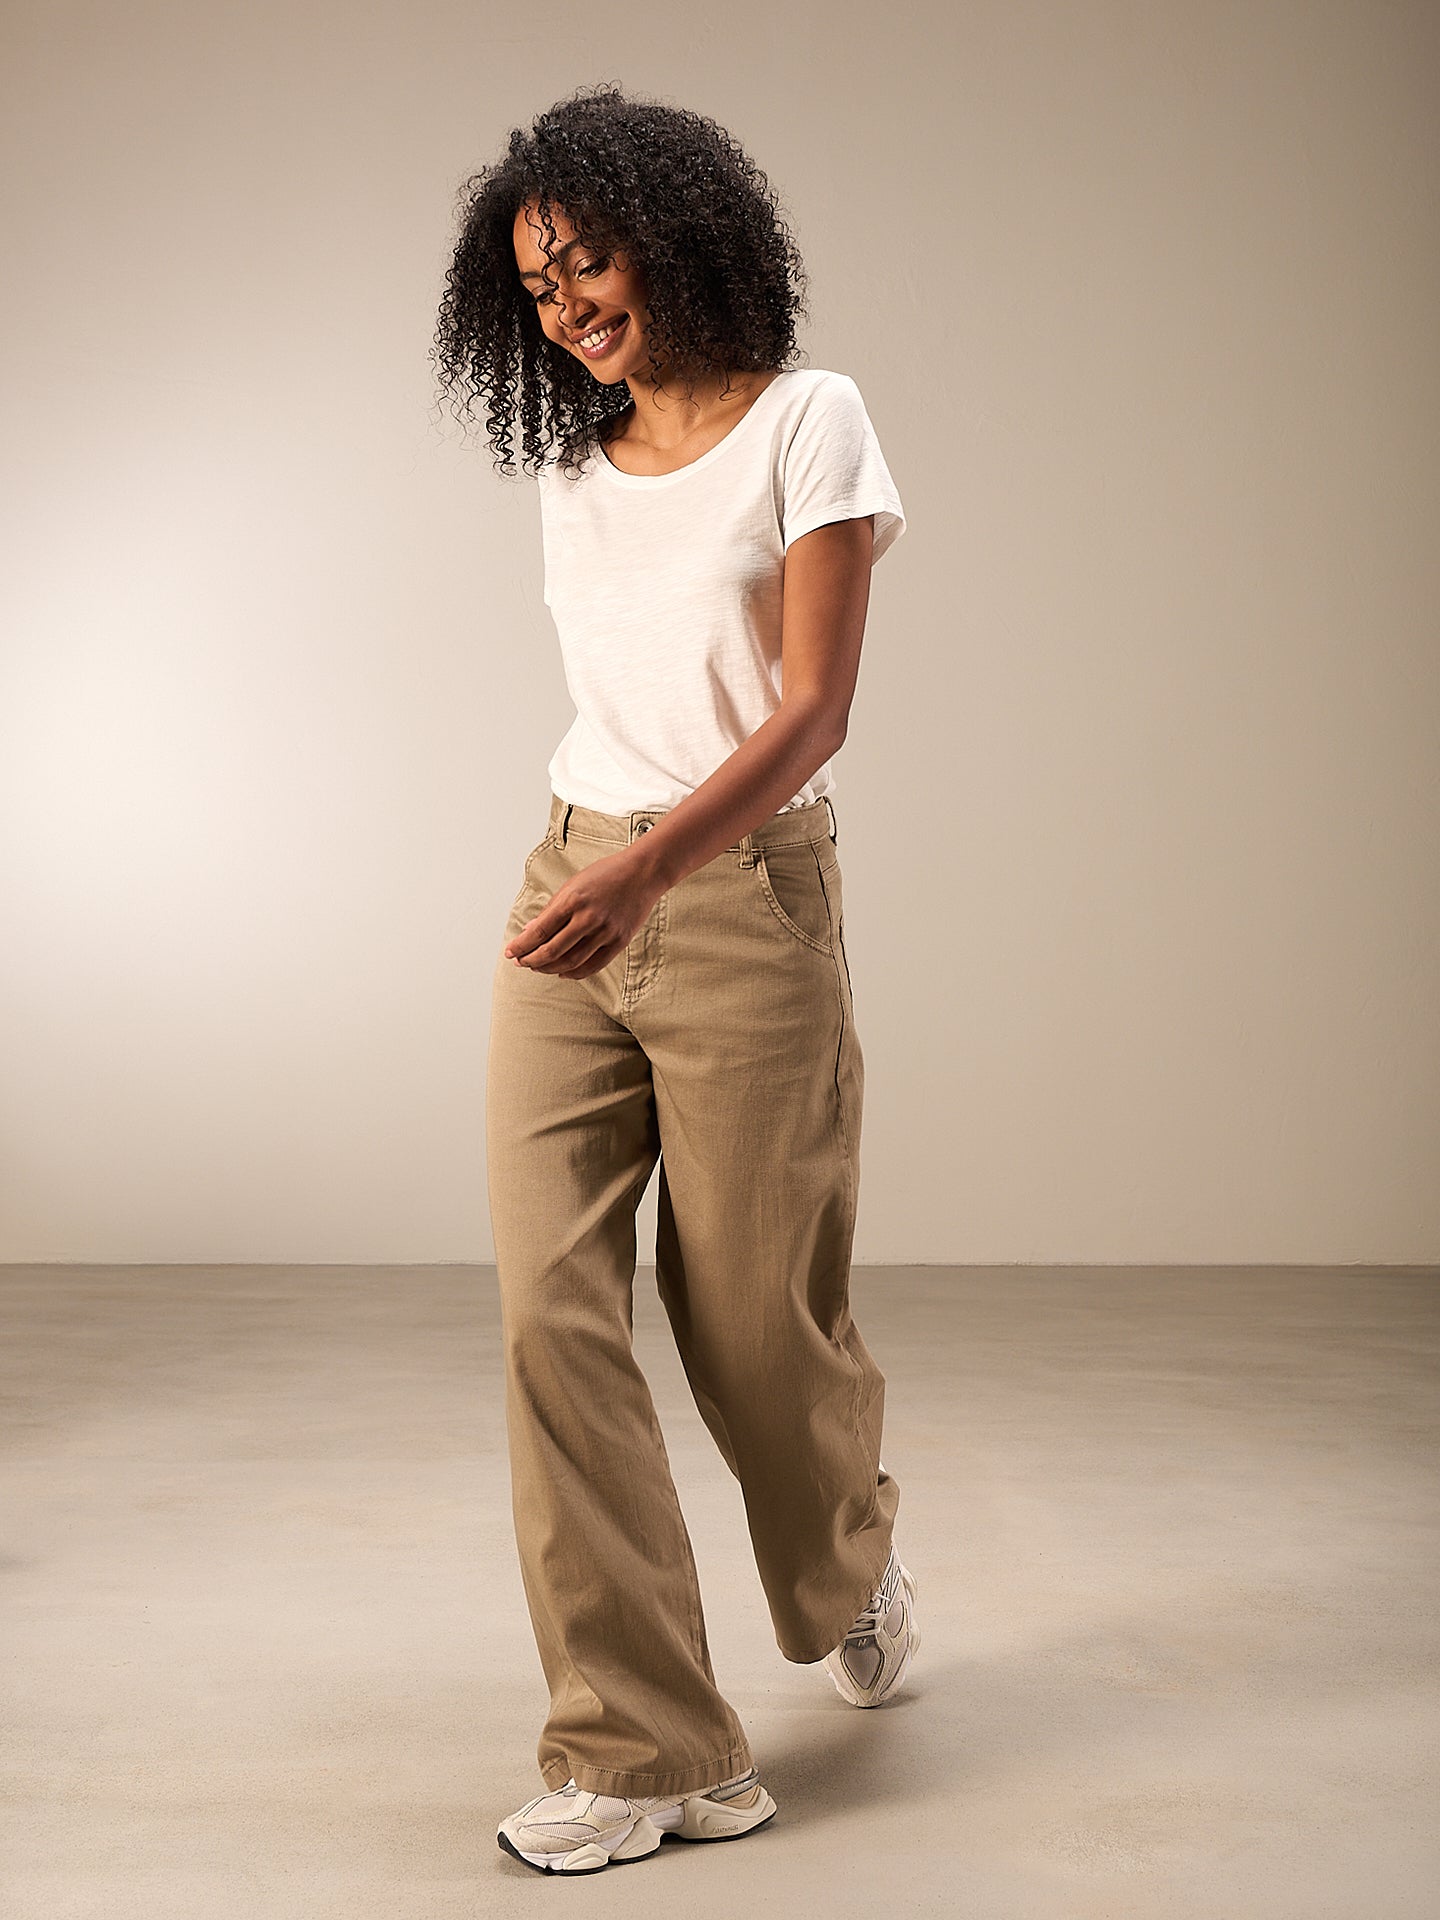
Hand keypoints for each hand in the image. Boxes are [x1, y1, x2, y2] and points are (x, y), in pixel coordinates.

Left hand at [503, 844, 662, 979]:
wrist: (643, 873)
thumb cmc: (606, 874)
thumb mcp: (573, 884)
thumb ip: (552, 909)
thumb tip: (530, 931)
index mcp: (573, 899)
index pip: (540, 930)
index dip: (522, 945)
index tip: (510, 952)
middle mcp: (589, 917)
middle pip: (552, 950)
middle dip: (531, 960)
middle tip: (521, 962)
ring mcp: (606, 931)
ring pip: (571, 962)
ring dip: (549, 968)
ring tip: (538, 967)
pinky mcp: (619, 941)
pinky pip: (593, 965)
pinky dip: (574, 973)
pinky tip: (562, 971)